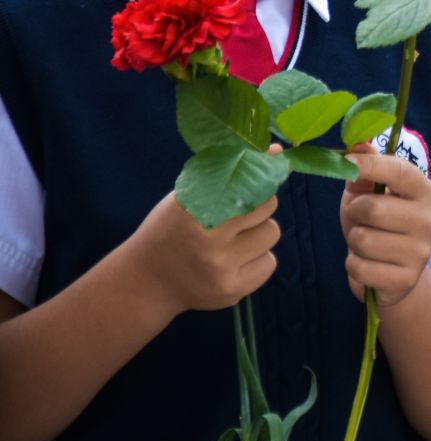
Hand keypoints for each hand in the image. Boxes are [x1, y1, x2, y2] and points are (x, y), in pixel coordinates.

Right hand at [128, 187, 279, 315]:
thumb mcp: (188, 197)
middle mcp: (207, 239)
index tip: (249, 188)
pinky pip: (269, 263)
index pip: (250, 185)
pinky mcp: (232, 290)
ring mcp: (220, 268)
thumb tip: (276, 150)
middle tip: (236, 218)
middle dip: (257, 209)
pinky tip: (233, 262)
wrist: (145, 283)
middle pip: (267, 207)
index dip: (254, 185)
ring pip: (271, 233)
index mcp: (193, 210)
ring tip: (232, 241)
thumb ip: (227, 173)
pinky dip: (257, 260)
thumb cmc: (171, 231)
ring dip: (258, 234)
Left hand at [339, 143, 430, 308]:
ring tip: (367, 244)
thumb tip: (359, 142)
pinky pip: (360, 267)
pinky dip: (355, 266)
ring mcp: (421, 252)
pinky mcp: (406, 279)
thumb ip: (366, 168)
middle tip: (362, 220)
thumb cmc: (379, 225)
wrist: (394, 275)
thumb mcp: (370, 193)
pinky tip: (369, 264)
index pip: (400, 172)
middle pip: (373, 208)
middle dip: (356, 214)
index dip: (371, 165)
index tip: (347, 162)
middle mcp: (430, 220)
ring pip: (363, 240)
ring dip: (354, 242)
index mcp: (425, 192)